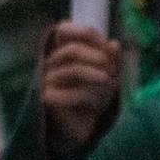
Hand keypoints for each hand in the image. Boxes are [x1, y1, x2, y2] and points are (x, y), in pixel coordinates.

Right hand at [39, 23, 122, 152]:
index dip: (86, 33)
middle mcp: (50, 64)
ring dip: (99, 80)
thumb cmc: (93, 98)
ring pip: (75, 71)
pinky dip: (93, 99)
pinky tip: (97, 107)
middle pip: (72, 50)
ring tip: (109, 89)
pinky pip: (76, 93)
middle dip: (99, 60)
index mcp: (61, 53)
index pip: (64, 30)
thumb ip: (112, 60)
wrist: (80, 129)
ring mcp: (46, 81)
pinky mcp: (47, 100)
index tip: (107, 46)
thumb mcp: (107, 76)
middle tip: (113, 74)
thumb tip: (113, 44)